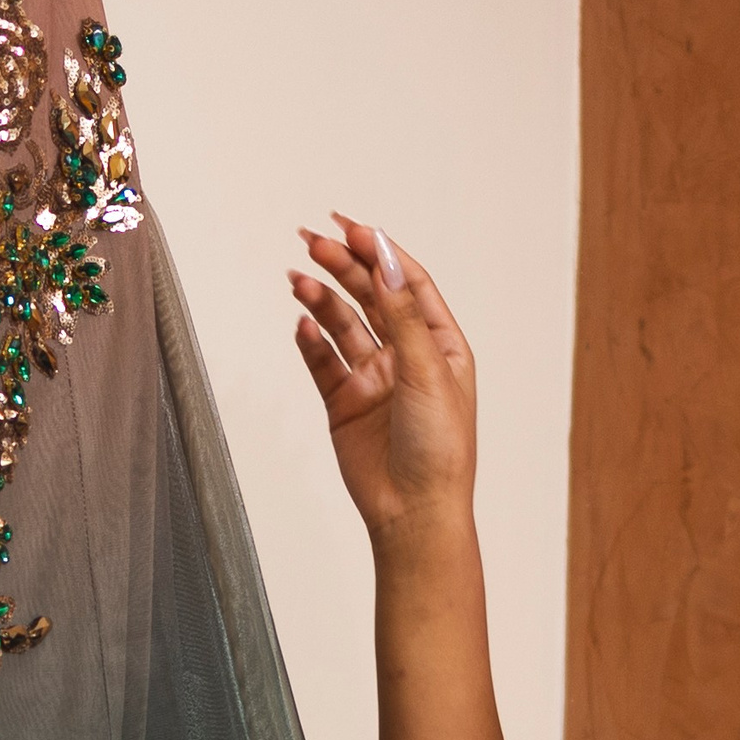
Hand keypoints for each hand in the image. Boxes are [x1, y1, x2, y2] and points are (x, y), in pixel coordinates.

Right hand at [290, 219, 479, 545]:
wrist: (413, 512)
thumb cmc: (440, 452)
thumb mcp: (428, 373)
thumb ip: (404, 316)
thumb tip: (389, 264)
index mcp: (440, 346)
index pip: (407, 284)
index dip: (380, 252)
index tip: (351, 228)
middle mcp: (406, 357)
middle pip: (370, 296)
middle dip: (343, 266)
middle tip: (314, 242)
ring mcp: (373, 379)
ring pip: (342, 324)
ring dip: (321, 299)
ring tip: (299, 280)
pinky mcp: (345, 403)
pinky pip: (322, 362)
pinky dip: (310, 340)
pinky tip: (301, 323)